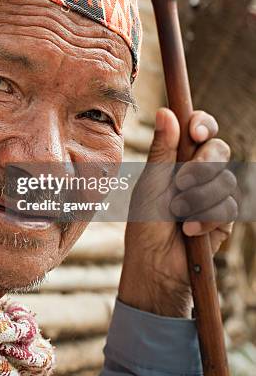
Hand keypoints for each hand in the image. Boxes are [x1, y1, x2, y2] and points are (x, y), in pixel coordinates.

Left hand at [118, 108, 237, 316]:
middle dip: (201, 166)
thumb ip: (162, 149)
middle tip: (181, 183)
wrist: (156, 264)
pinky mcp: (225, 217)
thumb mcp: (151, 182)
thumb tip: (166, 111)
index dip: (203, 124)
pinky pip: (230, 205)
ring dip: (199, 198)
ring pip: (226, 178)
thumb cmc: (145, 222)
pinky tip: (190, 230)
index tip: (196, 132)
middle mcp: (198, 172)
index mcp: (177, 158)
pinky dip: (208, 217)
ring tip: (179, 214)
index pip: (199, 129)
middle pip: (219, 149)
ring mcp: (214, 193)